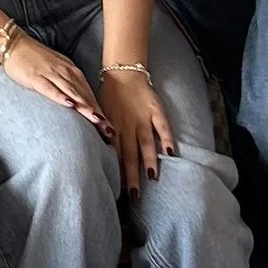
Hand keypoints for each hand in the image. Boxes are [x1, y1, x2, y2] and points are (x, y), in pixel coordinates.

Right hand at [0, 32, 112, 139]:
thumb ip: (66, 81)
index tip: (108, 125)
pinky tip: (68, 105)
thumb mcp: (55, 67)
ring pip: (71, 92)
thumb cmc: (33, 57)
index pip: (88, 92)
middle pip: (83, 94)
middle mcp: (64, 71)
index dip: (98, 109)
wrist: (13, 43)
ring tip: (96, 120)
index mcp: (70, 70)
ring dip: (84, 106)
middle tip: (108, 129)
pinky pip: (49, 88)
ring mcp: (50, 73)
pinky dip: (60, 96)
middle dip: (96, 112)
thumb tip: (77, 99)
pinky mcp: (35, 77)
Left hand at [99, 65, 172, 196]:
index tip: (117, 193)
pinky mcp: (155, 111)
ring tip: (152, 178)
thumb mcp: (100, 115)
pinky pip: (163, 126)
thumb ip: (102, 133)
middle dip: (131, 176)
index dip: (116, 174)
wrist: (122, 73)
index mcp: (113, 129)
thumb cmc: (110, 98)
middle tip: (133, 195)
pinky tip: (170, 153)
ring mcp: (142, 119)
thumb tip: (97, 153)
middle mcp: (127, 127)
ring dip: (149, 161)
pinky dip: (167, 139)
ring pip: (145, 143)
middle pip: (129, 155)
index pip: (114, 156)